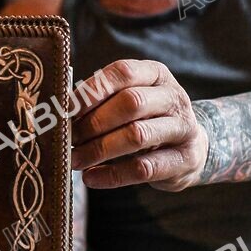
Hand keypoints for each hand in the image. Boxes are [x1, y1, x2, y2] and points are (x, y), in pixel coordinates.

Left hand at [71, 59, 206, 191]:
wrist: (192, 148)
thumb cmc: (147, 120)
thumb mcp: (131, 100)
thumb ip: (101, 100)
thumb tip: (59, 113)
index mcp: (156, 74)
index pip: (123, 73)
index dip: (92, 90)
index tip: (65, 110)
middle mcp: (174, 96)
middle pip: (131, 103)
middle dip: (93, 122)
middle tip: (68, 139)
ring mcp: (183, 128)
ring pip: (137, 135)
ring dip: (99, 149)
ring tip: (75, 160)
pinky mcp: (184, 159)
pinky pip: (144, 168)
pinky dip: (112, 175)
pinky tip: (91, 178)